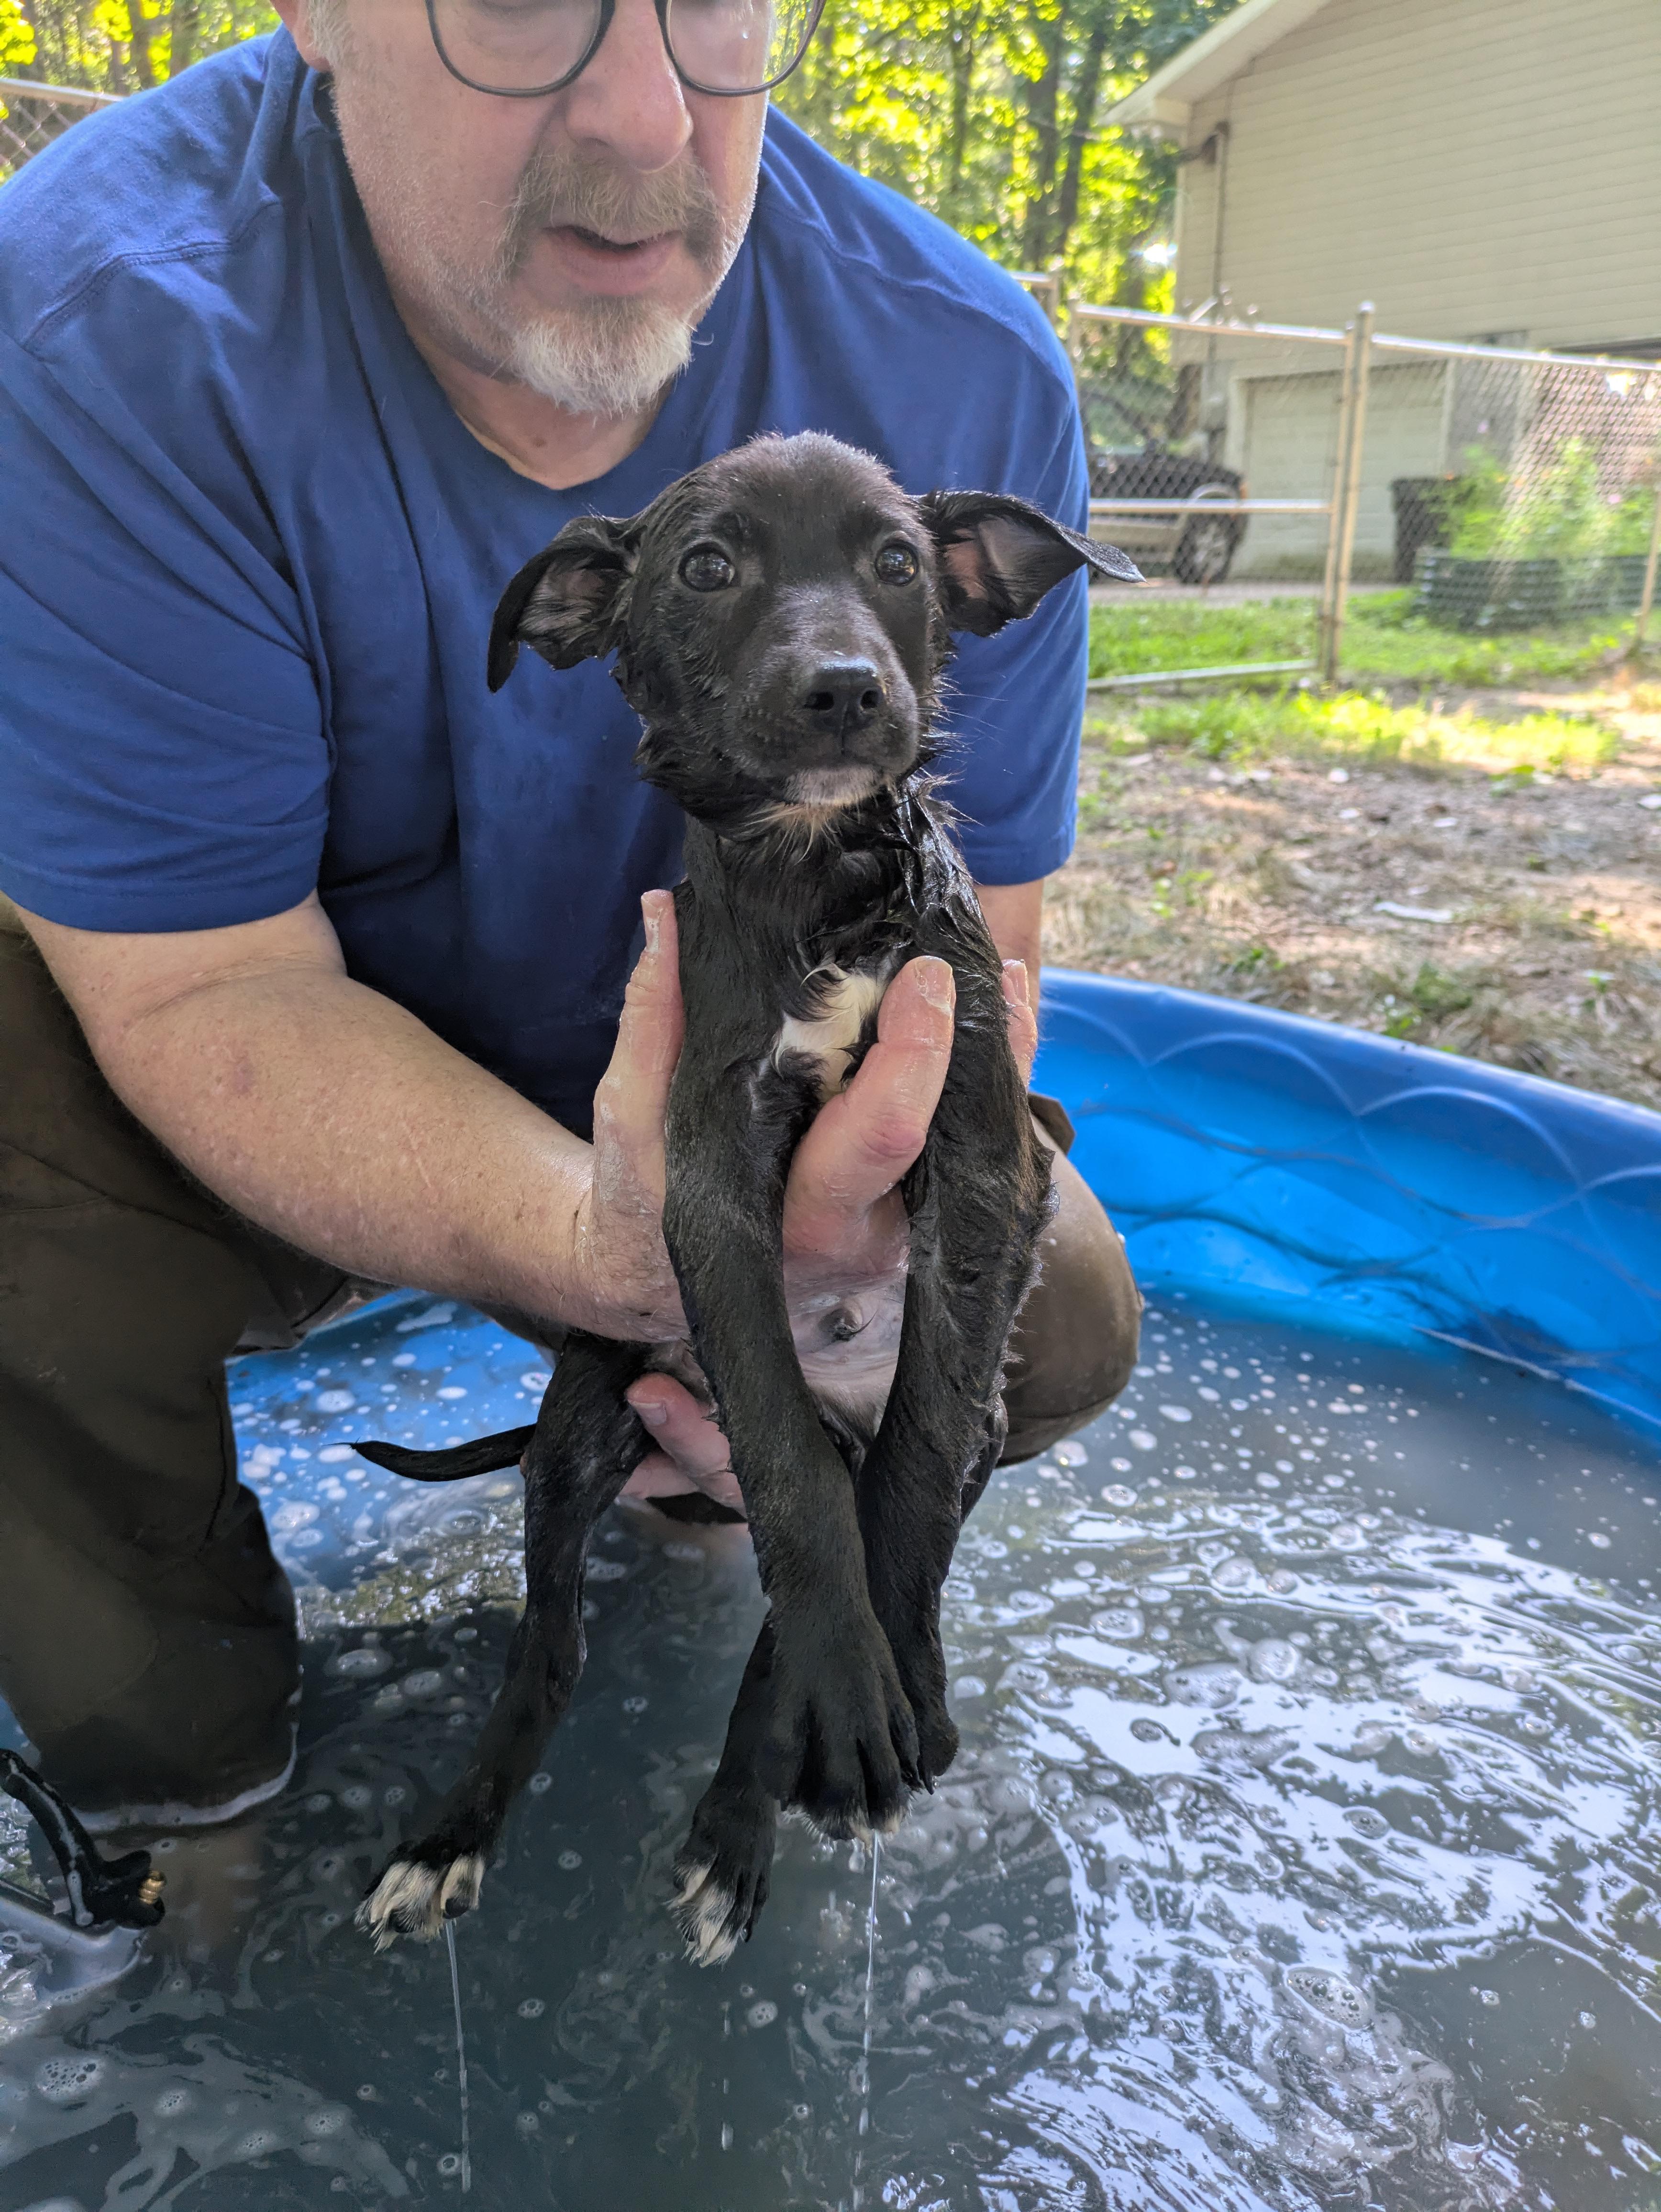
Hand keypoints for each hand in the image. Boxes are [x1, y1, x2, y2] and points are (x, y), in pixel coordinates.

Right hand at [620, 937, 1038, 1510]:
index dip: (914, 1053)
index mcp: (798, 1222)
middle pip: (949, 1135)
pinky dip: (986, 1081)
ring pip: (975, 1142)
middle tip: (955, 960)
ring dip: (992, 1058)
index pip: (882, 1135)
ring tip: (999, 975)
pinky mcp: (919, 1221)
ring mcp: (905, 1234)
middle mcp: (870, 1237)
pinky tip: (996, 1014)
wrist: (666, 1288)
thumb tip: (665, 912)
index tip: (921, 976)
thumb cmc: (644, 1202)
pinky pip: (970, 1147)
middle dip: (963, 1045)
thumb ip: (652, 1021)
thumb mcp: (631, 1120)